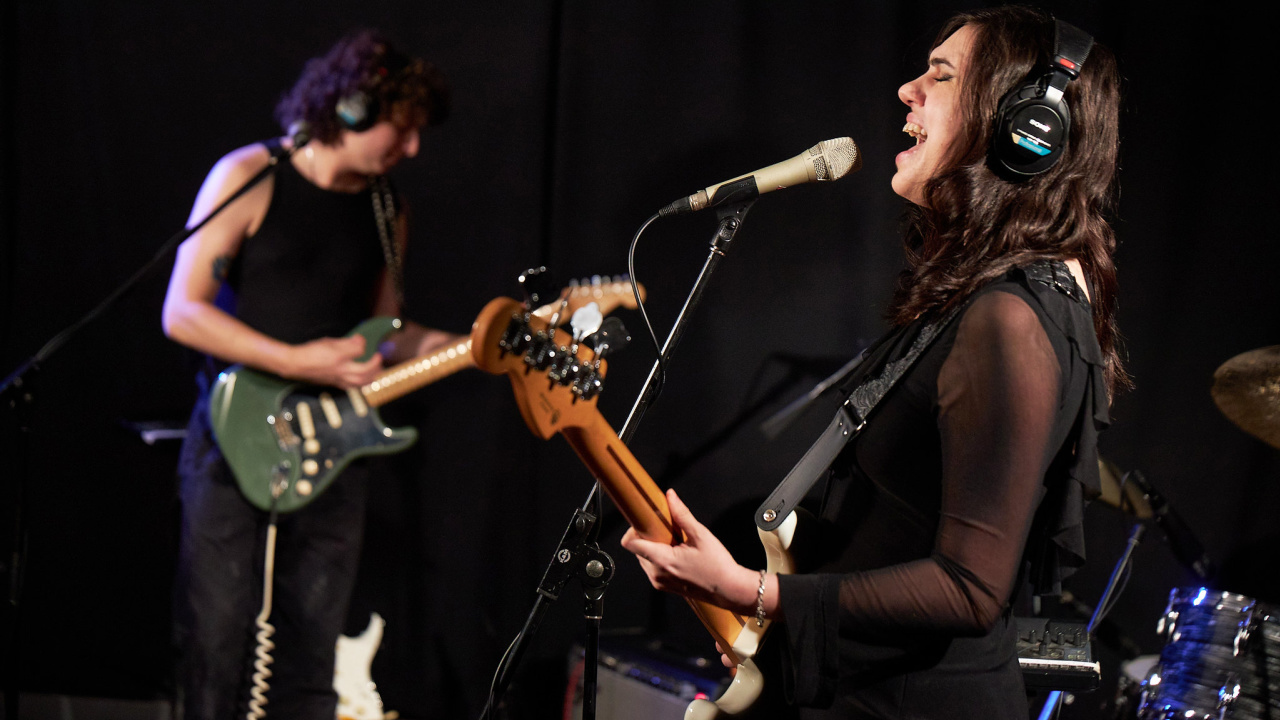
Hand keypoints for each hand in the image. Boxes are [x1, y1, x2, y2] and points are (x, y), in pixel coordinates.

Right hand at [284, 335, 382, 387]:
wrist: (296, 364)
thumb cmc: (310, 351)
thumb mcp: (329, 342)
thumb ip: (346, 342)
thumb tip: (360, 341)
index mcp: (338, 357)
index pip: (358, 350)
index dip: (362, 344)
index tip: (361, 340)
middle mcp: (340, 370)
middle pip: (364, 372)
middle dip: (375, 366)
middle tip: (379, 358)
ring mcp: (338, 379)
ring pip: (360, 382)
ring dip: (372, 376)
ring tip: (377, 370)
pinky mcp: (335, 384)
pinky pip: (352, 386)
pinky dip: (362, 383)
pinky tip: (364, 378)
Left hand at [620, 489, 758, 614]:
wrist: (729, 590)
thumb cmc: (718, 565)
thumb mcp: (701, 535)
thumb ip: (682, 515)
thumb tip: (670, 495)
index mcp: (662, 561)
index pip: (630, 544)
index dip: (634, 529)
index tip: (648, 521)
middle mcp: (656, 574)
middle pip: (637, 549)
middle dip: (649, 536)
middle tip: (669, 530)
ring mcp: (659, 582)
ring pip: (644, 558)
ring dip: (654, 547)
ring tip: (676, 543)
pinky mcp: (664, 586)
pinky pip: (652, 567)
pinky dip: (660, 557)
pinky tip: (678, 554)